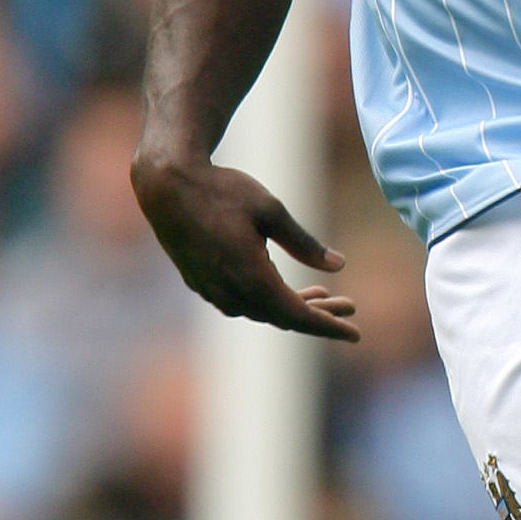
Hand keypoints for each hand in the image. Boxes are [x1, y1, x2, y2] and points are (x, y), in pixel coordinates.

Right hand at [131, 153, 359, 339]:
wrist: (165, 184)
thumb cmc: (221, 191)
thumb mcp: (271, 210)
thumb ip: (304, 243)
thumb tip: (339, 265)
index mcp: (251, 278)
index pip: (298, 316)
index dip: (328, 327)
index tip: (355, 335)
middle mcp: (230, 292)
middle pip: (282, 317)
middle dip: (318, 314)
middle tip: (348, 305)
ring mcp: (211, 290)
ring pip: (261, 311)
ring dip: (292, 305)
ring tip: (322, 293)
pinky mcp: (200, 282)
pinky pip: (241, 303)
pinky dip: (267, 299)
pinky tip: (280, 285)